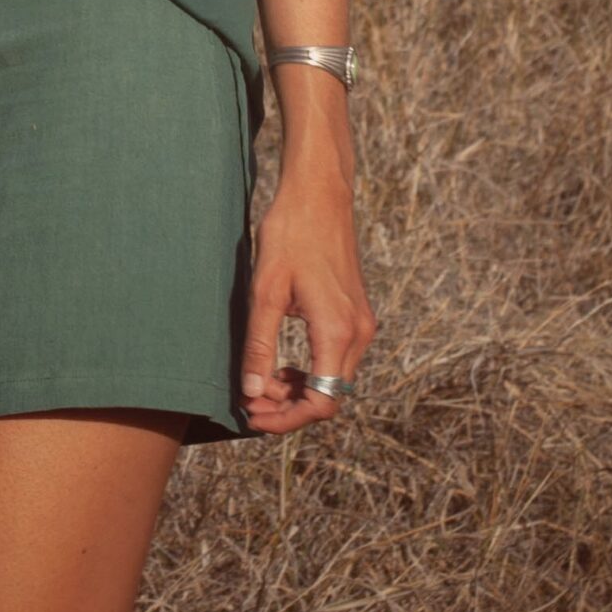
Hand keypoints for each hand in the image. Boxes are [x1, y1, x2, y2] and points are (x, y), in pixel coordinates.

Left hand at [240, 168, 376, 434]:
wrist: (320, 192)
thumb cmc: (291, 232)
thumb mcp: (265, 290)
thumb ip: (260, 344)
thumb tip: (251, 390)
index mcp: (337, 331)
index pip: (321, 402)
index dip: (286, 419)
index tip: (253, 414)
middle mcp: (358, 332)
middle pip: (330, 396)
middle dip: (289, 408)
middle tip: (250, 400)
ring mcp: (361, 322)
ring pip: (334, 380)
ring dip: (299, 391)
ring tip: (260, 382)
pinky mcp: (356, 313)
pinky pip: (337, 359)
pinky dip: (311, 371)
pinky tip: (282, 365)